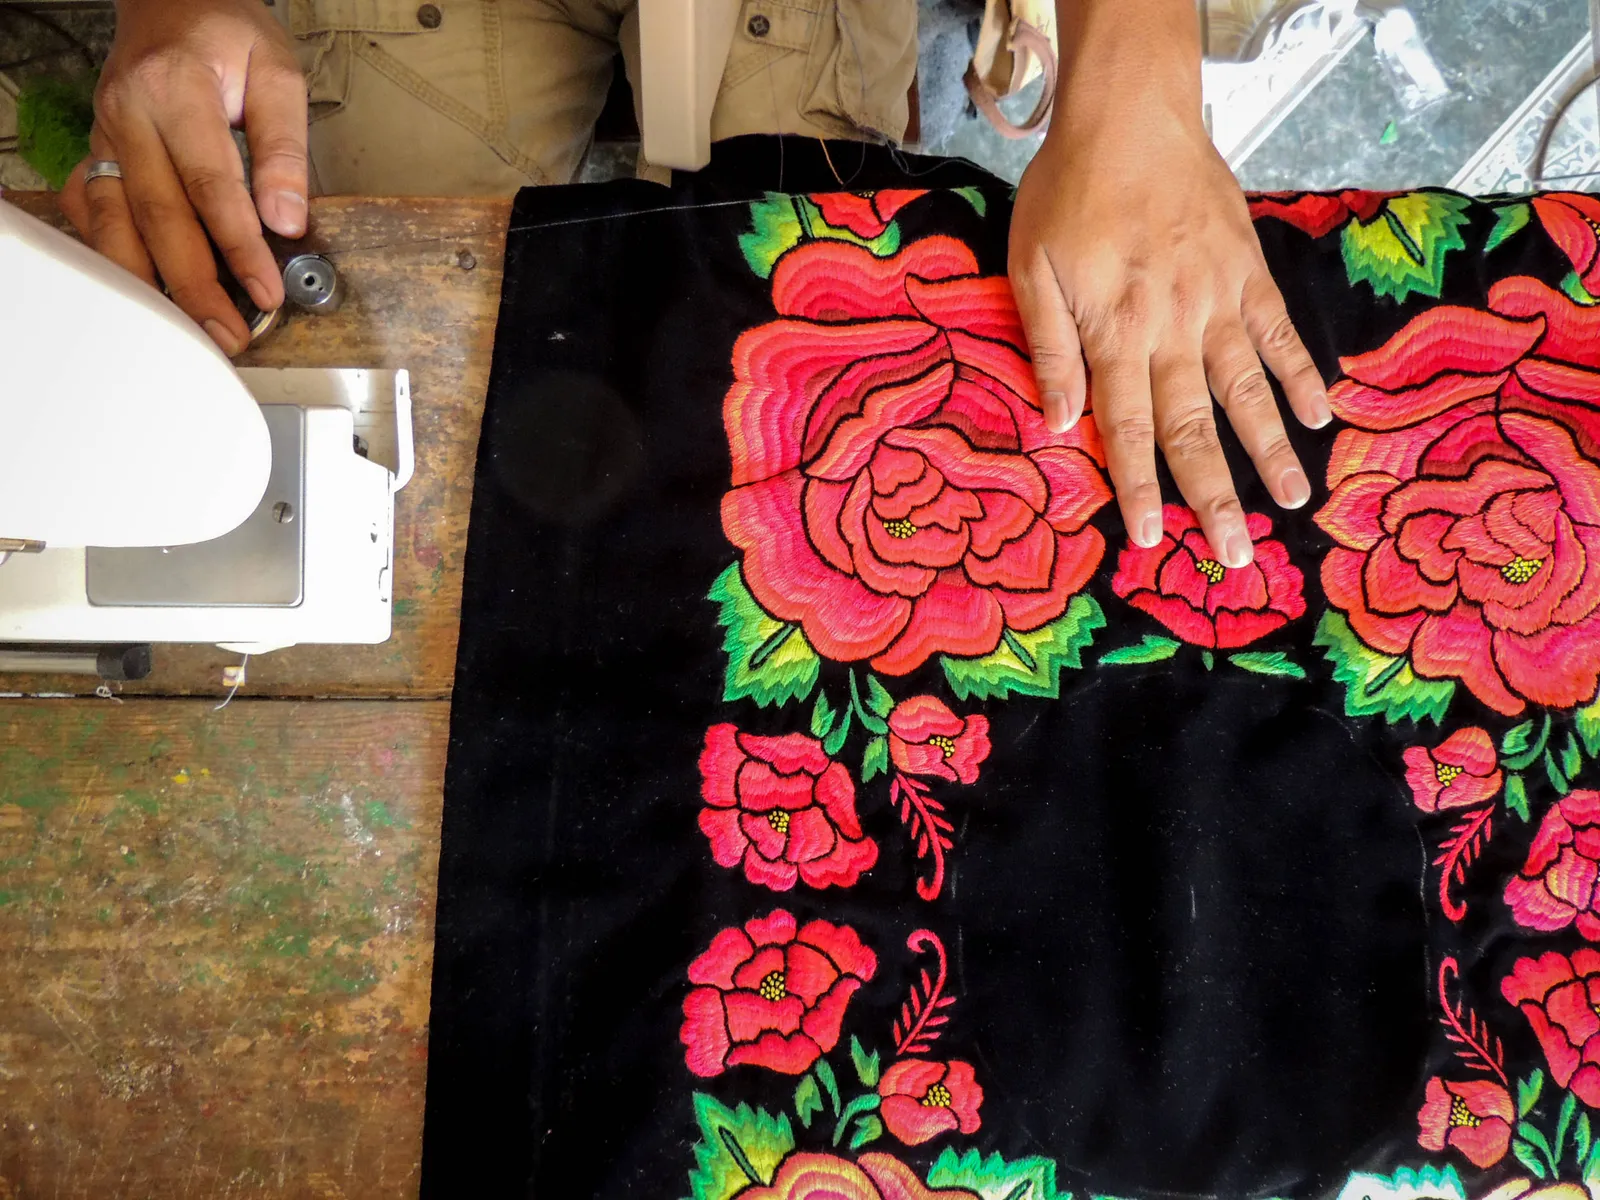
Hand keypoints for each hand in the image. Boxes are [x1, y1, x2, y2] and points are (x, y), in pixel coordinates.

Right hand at [59, 0, 307, 353]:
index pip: (210, 185)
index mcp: (175, 89)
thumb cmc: (227, 35)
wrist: (172, 3)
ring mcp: (104, 135)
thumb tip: (287, 219)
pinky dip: (117, 258)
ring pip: (116, 224)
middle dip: (196, 285)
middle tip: (229, 334)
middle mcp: (128, 114)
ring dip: (152, 284)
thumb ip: (284, 147)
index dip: (239, 247)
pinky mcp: (95, 151)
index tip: (267, 292)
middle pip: (159, 216)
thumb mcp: (278, 73)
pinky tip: (146, 292)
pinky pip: (95, 214)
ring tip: (192, 329)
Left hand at [1009, 8, 1329, 566]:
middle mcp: (1173, 328)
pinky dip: (1301, 375)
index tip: (1155, 541)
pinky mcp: (1249, 273)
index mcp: (1115, 333)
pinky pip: (1279, 334)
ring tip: (1293, 504)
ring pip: (1247, 391)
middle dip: (1214, 497)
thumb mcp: (1029, 268)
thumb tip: (1060, 424)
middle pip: (1195, 426)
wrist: (1130, 116)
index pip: (1128, 428)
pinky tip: (1320, 416)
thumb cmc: (1067, 194)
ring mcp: (1219, 301)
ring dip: (1271, 451)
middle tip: (1237, 557)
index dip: (1141, 487)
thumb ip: (1050, 348)